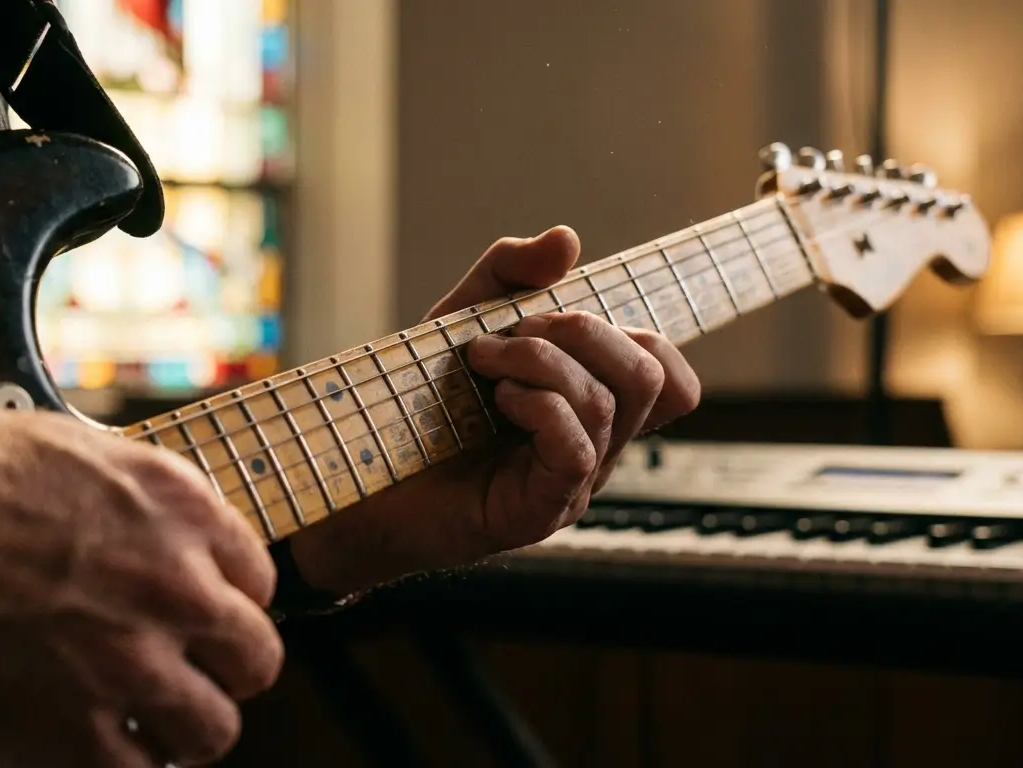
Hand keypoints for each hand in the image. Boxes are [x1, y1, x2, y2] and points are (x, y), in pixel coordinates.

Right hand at [0, 403, 282, 767]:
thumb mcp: (83, 451)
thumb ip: (145, 502)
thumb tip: (168, 531)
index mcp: (182, 510)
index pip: (259, 580)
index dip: (228, 602)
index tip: (202, 614)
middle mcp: (175, 584)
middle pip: (256, 657)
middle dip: (227, 668)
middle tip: (192, 671)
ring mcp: (129, 658)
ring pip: (214, 729)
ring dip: (188, 725)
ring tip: (155, 720)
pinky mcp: (70, 721)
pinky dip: (125, 762)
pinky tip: (99, 743)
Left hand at [288, 226, 699, 591]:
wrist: (352, 473)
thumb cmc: (412, 403)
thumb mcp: (463, 317)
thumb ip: (512, 273)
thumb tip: (567, 240)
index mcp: (591, 407)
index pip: (670, 378)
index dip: (639, 334)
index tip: (560, 318)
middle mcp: (595, 449)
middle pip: (650, 378)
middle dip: (584, 331)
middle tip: (515, 330)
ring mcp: (572, 485)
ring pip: (609, 406)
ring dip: (540, 360)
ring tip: (482, 360)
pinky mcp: (539, 512)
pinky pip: (577, 449)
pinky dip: (538, 405)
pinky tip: (496, 400)